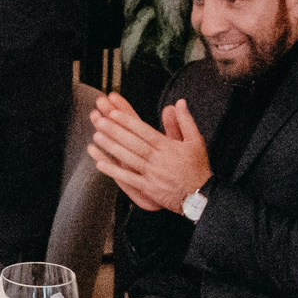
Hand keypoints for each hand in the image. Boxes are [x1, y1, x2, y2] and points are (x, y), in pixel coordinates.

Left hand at [87, 97, 210, 213]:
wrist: (201, 196)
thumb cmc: (197, 168)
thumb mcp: (196, 141)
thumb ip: (185, 121)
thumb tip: (180, 102)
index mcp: (168, 147)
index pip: (145, 131)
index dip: (128, 122)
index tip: (115, 113)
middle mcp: (158, 160)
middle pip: (133, 143)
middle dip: (115, 131)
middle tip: (100, 121)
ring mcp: (152, 174)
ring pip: (128, 158)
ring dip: (112, 147)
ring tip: (97, 137)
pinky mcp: (148, 188)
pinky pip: (128, 178)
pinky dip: (114, 171)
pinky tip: (101, 163)